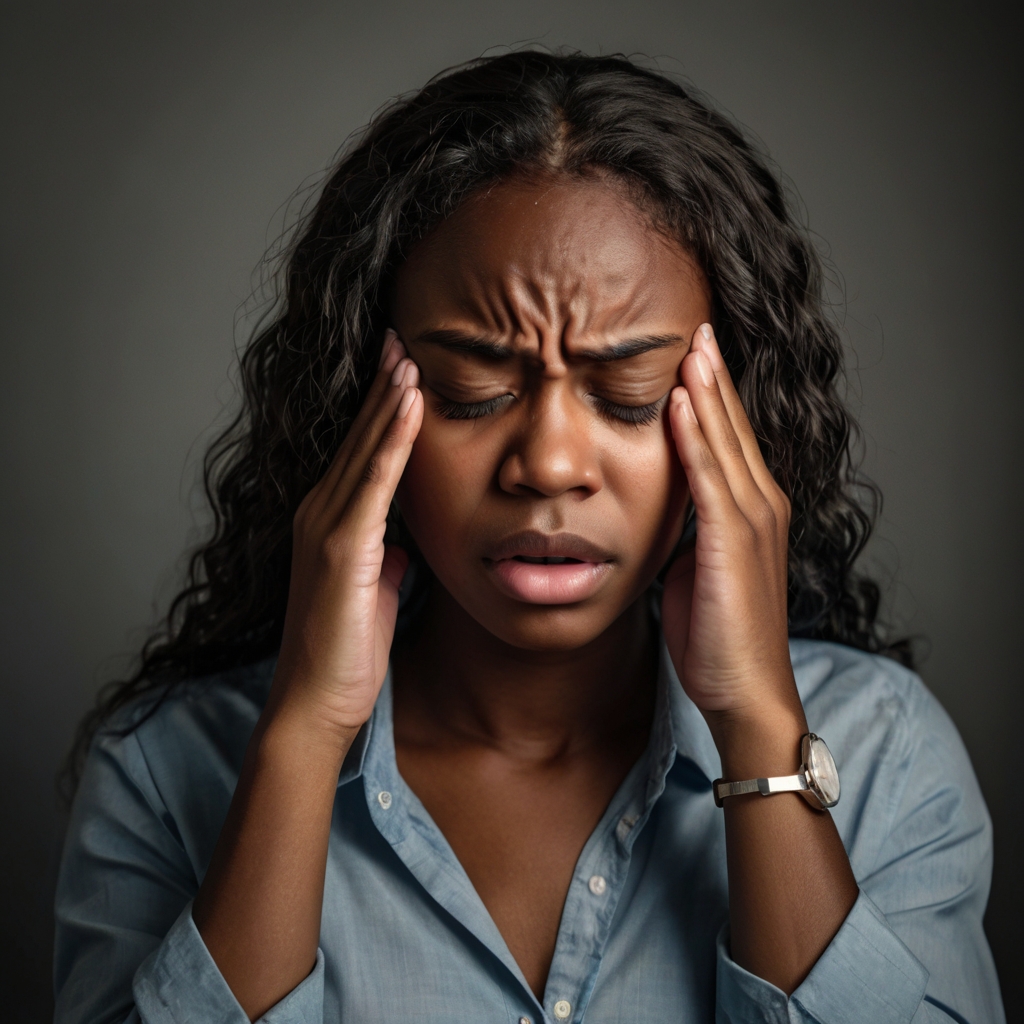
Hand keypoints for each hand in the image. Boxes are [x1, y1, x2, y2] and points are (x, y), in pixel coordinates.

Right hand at [268, 329, 422, 737]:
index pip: (360, 451)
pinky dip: (393, 438)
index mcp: (330, 521)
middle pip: (359, 435)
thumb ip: (384, 557)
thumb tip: (404, 544)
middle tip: (403, 337)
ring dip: (389, 397)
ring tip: (409, 353)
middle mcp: (320, 512)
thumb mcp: (374, 590)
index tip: (403, 367)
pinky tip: (411, 403)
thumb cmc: (345, 652)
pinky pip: (374, 480)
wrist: (316, 701)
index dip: (381, 407)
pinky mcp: (342, 545)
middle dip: (384, 385)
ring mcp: (327, 525)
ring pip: (365, 446)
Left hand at [661, 324, 801, 735]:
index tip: (694, 353)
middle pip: (733, 427)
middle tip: (697, 327)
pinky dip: (696, 437)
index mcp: (752, 511)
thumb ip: (688, 531)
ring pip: (726, 441)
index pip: (730, 439)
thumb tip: (663, 509)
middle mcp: (761, 505)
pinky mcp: (732, 541)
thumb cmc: (718, 637)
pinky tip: (681, 402)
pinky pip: (710, 477)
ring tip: (690, 345)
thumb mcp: (698, 569)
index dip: (714, 394)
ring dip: (707, 390)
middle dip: (713, 375)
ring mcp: (752, 521)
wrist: (744, 691)